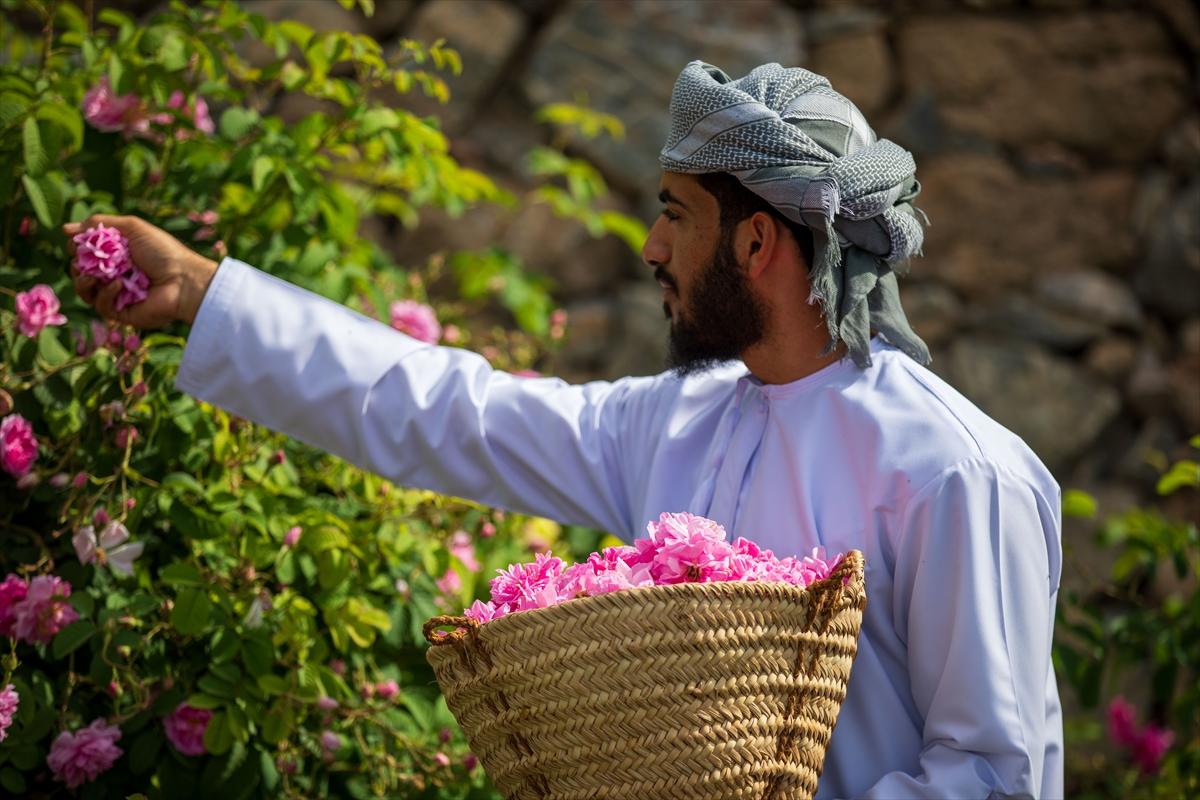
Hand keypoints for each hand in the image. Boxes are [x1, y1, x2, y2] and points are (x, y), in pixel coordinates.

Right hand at [63, 214, 219, 327]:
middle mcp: (116, 275)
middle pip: (82, 272)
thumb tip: (65, 229)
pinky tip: (118, 284)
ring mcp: (119, 295)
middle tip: (82, 261)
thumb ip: (99, 224)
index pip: (87, 253)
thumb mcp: (132, 228)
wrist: (185, 280)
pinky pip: (101, 305)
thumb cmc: (163, 252)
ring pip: (86, 291)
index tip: (76, 242)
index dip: (78, 248)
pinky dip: (106, 293)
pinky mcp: (122, 313)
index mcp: (119, 255)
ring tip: (91, 275)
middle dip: (77, 266)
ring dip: (82, 281)